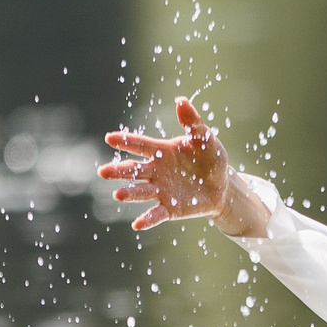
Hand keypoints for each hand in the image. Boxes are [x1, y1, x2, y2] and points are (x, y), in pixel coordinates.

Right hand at [98, 96, 259, 232]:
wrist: (222, 186)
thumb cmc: (211, 159)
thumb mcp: (206, 140)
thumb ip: (193, 123)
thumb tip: (181, 101)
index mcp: (162, 151)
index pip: (141, 145)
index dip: (126, 142)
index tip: (109, 138)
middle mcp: (156, 171)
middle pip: (134, 170)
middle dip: (119, 171)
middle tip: (103, 172)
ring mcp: (161, 190)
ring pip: (141, 191)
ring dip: (129, 193)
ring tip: (118, 194)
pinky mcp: (170, 208)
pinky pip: (156, 214)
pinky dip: (147, 219)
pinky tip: (137, 224)